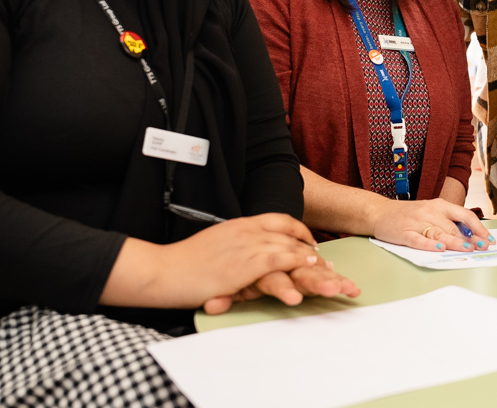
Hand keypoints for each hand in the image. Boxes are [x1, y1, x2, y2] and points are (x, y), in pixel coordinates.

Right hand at [104, 213, 348, 310]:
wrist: (164, 269)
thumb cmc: (185, 265)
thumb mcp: (217, 251)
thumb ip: (237, 254)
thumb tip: (250, 269)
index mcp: (241, 223)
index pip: (281, 221)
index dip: (300, 234)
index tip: (312, 247)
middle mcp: (248, 229)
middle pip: (291, 235)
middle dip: (313, 251)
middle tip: (330, 266)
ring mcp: (248, 243)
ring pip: (291, 248)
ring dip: (314, 263)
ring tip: (331, 274)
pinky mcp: (246, 262)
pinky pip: (280, 260)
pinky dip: (298, 264)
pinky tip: (312, 270)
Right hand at [366, 198, 492, 251]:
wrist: (379, 212)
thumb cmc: (409, 214)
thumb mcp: (431, 212)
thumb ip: (449, 222)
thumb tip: (471, 237)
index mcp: (439, 205)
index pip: (464, 215)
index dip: (478, 228)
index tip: (489, 239)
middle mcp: (429, 212)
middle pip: (453, 227)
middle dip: (470, 239)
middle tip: (482, 248)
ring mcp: (416, 222)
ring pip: (439, 233)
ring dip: (455, 242)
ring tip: (467, 249)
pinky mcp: (403, 233)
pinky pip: (418, 240)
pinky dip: (430, 244)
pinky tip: (439, 248)